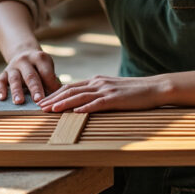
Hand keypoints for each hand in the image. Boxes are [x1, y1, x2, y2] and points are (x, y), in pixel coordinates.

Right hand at [0, 48, 61, 103]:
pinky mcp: (4, 72)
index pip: (46, 72)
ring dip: (17, 91)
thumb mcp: (47, 67)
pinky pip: (1, 80)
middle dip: (35, 88)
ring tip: (19, 102)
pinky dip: (1, 89)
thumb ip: (51, 80)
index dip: (51, 84)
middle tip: (38, 100)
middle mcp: (25, 60)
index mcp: (39, 58)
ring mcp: (13, 66)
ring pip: (14, 79)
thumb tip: (57, 97)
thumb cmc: (40, 66)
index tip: (55, 97)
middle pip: (30, 76)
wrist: (24, 53)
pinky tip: (2, 98)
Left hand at [37, 74, 168, 112]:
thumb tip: (81, 102)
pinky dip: (86, 108)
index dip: (54, 94)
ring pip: (80, 96)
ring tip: (52, 110)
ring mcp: (106, 90)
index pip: (70, 87)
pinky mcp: (116, 98)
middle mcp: (98, 83)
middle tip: (40, 107)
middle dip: (53, 99)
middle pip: (70, 91)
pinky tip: (76, 113)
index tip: (43, 101)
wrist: (154, 87)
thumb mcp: (111, 89)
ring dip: (64, 104)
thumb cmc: (133, 91)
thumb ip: (97, 92)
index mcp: (96, 80)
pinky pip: (98, 103)